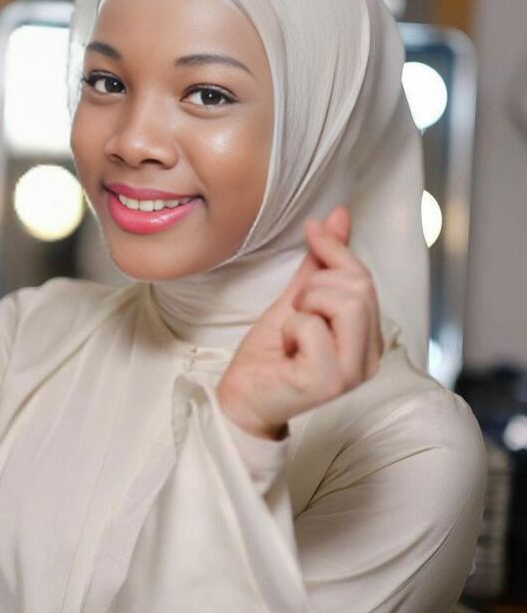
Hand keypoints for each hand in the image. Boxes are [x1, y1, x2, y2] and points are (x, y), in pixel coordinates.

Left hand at [217, 206, 383, 438]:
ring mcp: (353, 372)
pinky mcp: (330, 381)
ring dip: (305, 304)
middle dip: (316, 284)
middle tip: (294, 308)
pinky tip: (285, 349)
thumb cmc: (270, 353)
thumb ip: (321, 262)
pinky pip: (313, 327)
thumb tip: (338, 216)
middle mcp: (369, 358)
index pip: (365, 279)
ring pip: (346, 303)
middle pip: (359, 288)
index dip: (336, 250)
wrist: (242, 395)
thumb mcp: (297, 298)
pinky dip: (290, 328)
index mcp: (368, 339)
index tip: (313, 230)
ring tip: (291, 327)